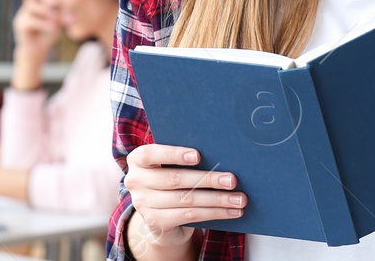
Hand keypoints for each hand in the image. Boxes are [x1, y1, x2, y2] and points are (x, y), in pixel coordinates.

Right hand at [11, 0, 60, 88]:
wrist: (36, 52)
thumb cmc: (47, 32)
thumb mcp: (57, 18)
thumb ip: (60, 9)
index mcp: (36, 2)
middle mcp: (27, 6)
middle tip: (55, 0)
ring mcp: (22, 15)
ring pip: (32, 7)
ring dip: (47, 12)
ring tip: (57, 18)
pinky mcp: (20, 26)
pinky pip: (30, 20)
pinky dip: (43, 23)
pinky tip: (53, 28)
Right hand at [123, 144, 243, 248]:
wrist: (161, 216)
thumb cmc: (171, 180)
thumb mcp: (170, 165)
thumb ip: (184, 157)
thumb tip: (220, 152)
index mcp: (137, 160)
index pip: (150, 154)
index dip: (173, 154)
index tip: (198, 155)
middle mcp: (135, 181)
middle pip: (175, 179)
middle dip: (208, 179)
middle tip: (232, 180)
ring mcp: (143, 204)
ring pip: (186, 199)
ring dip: (217, 199)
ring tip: (239, 198)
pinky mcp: (156, 222)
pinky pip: (190, 216)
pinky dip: (214, 213)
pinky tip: (231, 211)